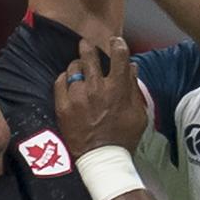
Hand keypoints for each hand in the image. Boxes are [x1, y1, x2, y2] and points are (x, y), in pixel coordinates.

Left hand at [54, 37, 146, 156]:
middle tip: (86, 44)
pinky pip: (60, 82)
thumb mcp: (139, 113)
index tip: (115, 41)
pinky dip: (64, 79)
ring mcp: (77, 96)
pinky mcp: (63, 106)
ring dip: (77, 65)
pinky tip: (68, 82)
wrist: (101, 159)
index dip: (117, 44)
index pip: (119, 55)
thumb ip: (134, 88)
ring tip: (78, 68)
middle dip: (88, 46)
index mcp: (117, 88)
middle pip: (90, 55)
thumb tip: (132, 67)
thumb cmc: (124, 136)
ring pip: (73, 67)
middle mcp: (96, 88)